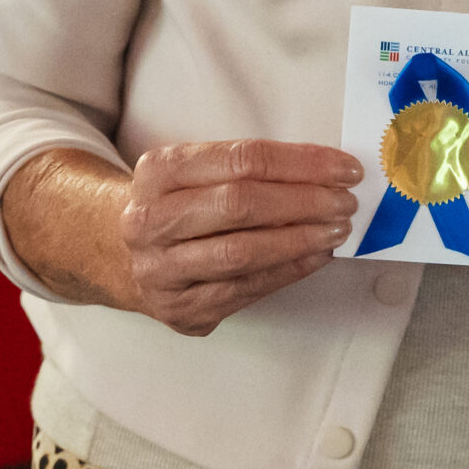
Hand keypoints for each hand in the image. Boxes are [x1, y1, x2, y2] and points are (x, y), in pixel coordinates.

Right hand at [115, 140, 362, 336]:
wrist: (122, 254)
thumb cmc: (178, 204)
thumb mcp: (196, 170)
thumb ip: (250, 168)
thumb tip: (327, 172)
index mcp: (158, 172)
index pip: (242, 159)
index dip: (301, 163)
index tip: (344, 168)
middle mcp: (150, 221)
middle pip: (240, 205)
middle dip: (304, 201)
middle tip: (345, 201)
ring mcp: (161, 270)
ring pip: (242, 253)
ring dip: (301, 239)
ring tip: (337, 228)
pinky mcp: (181, 309)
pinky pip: (245, 289)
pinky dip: (289, 270)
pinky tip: (317, 255)